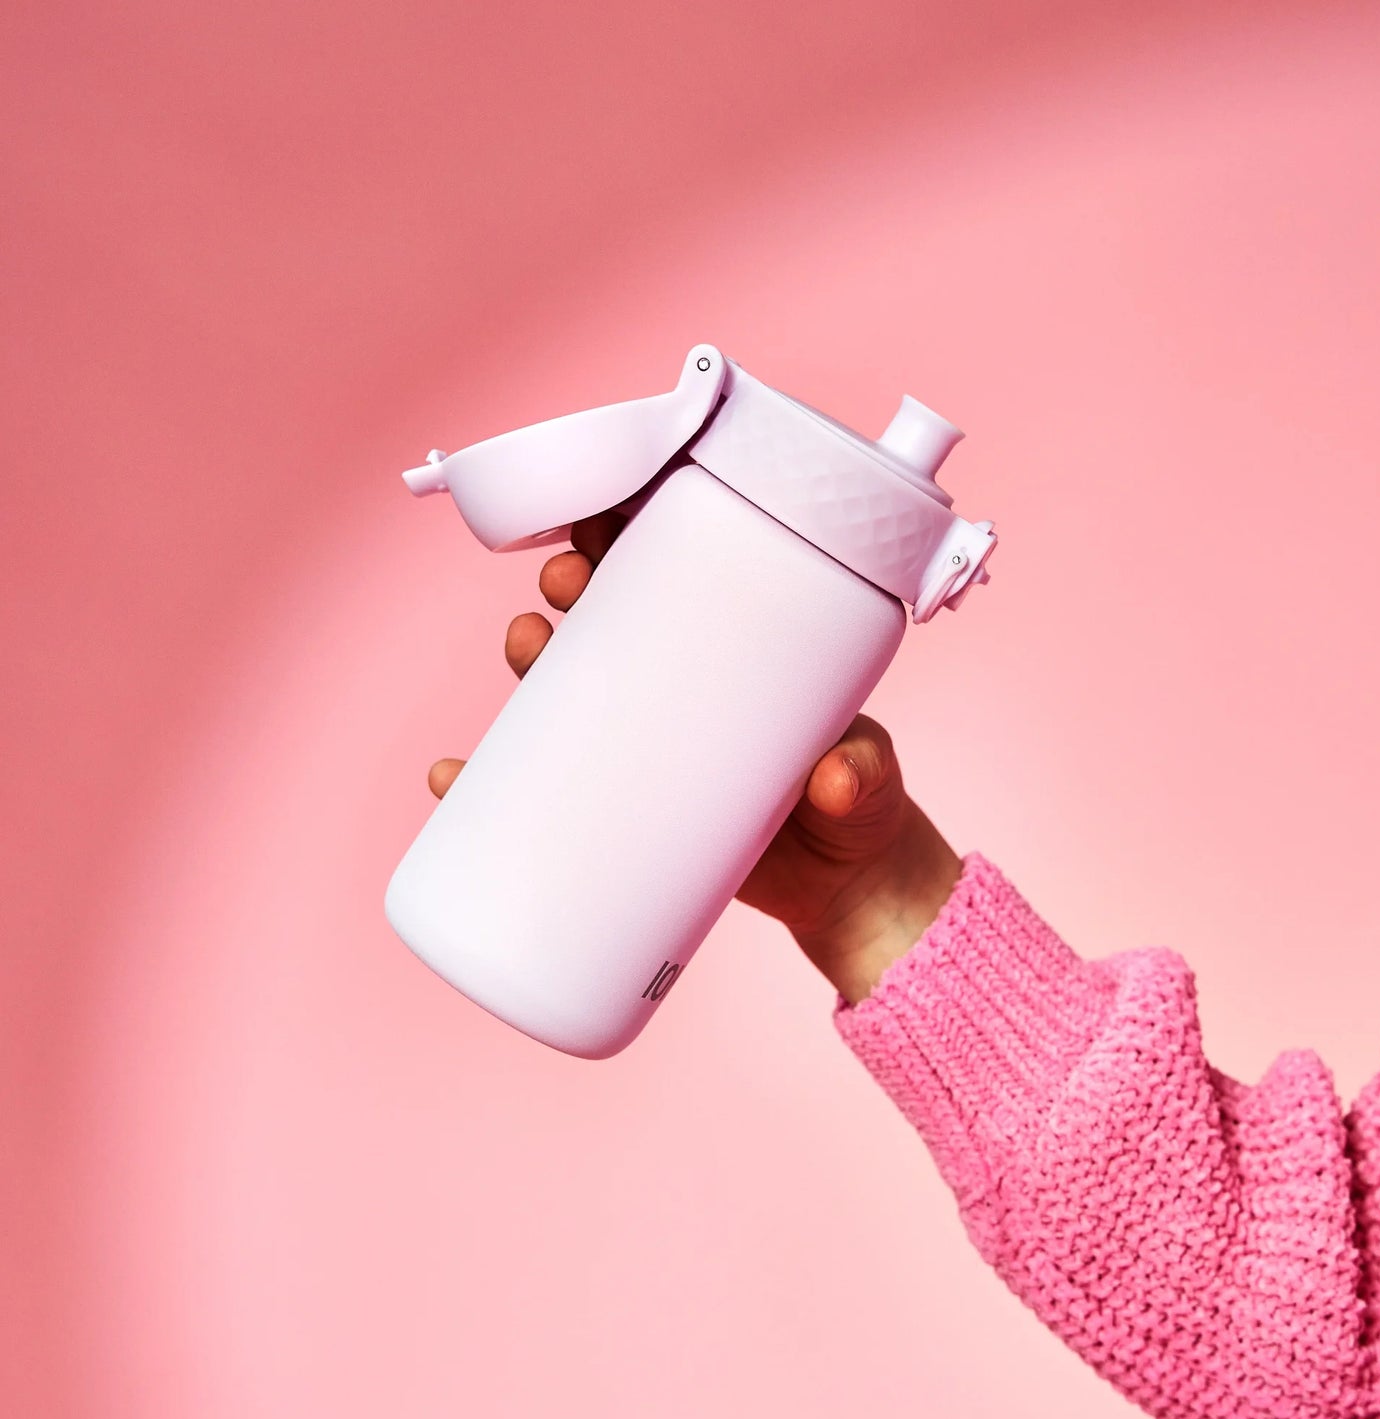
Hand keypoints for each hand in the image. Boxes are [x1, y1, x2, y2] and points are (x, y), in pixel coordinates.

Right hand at [426, 512, 961, 1004]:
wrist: (846, 892)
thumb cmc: (864, 810)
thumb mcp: (871, 779)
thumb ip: (862, 774)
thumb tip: (831, 777)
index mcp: (737, 656)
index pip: (679, 577)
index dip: (635, 537)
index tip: (608, 509)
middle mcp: (681, 692)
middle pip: (610, 621)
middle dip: (575, 587)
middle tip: (569, 583)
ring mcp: (647, 750)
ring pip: (566, 689)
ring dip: (531, 655)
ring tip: (525, 645)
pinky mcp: (623, 810)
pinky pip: (540, 786)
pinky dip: (487, 780)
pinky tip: (453, 776)